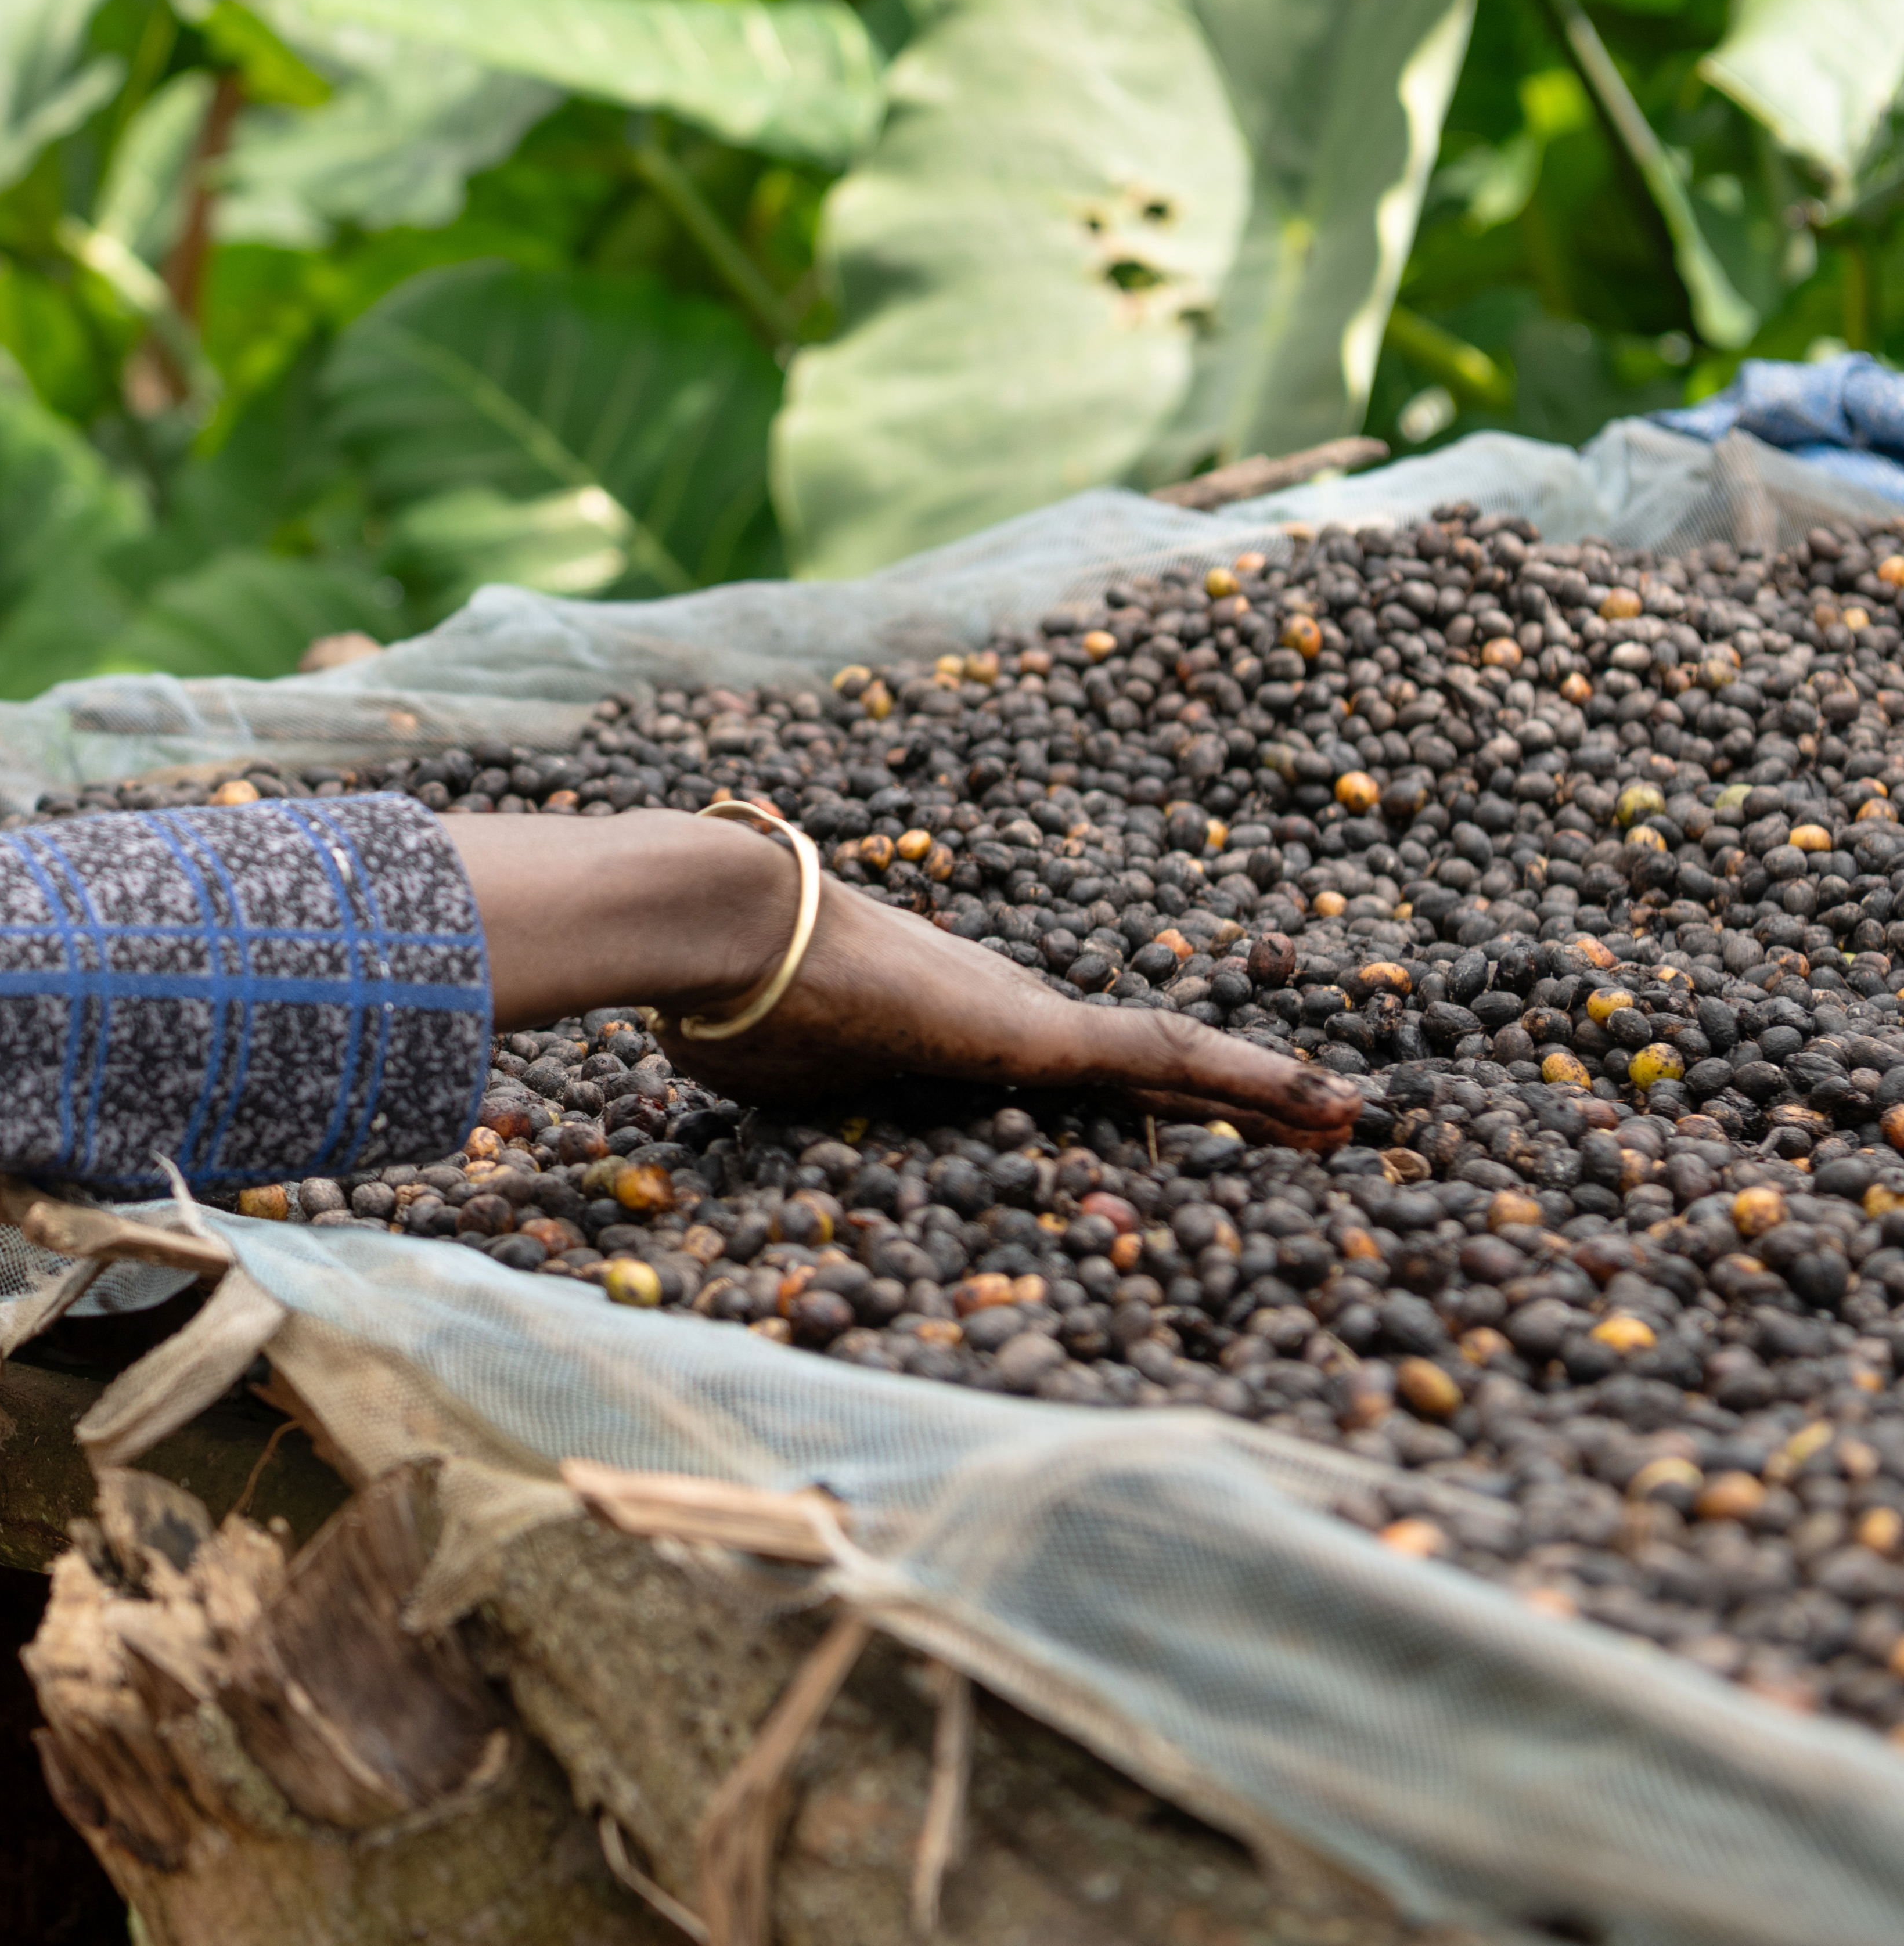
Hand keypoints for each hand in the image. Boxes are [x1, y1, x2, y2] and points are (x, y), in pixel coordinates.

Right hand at [444, 810, 1357, 1151]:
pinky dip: (1253, 1085)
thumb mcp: (756, 1066)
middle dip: (1222, 1104)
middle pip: (1136, 1071)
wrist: (722, 928)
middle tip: (1306, 1128)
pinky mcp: (1038, 1034)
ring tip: (1349, 1121)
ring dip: (1263, 1098)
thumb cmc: (721, 1000)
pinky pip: (1169, 1064)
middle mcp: (1000, 1017)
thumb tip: (726, 1064)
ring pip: (1173, 1066)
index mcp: (942, 1039)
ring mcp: (1024, 1022)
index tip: (1167, 1141)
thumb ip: (780, 1077)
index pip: (1056, 1078)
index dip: (1125, 1107)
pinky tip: (1325, 1108)